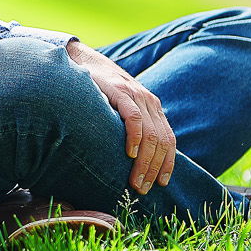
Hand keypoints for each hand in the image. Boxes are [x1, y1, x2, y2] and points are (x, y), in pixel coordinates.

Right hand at [66, 39, 173, 193]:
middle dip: (154, 169)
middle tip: (143, 189)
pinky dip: (135, 138)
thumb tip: (132, 157)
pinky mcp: (120, 92)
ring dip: (145, 162)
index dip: (167, 164)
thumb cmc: (97, 90)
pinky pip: (134, 118)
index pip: (169, 140)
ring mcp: (136, 95)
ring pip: (151, 135)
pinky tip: (130, 154)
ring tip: (136, 181)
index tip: (161, 184)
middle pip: (162, 142)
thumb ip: (130, 125)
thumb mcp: (119, 107)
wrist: (81, 61)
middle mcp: (149, 101)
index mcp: (153, 107)